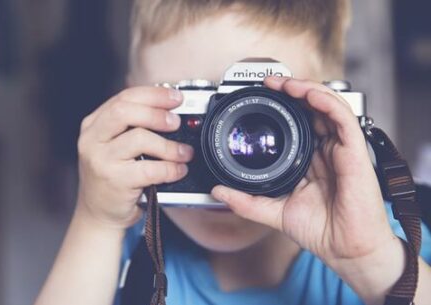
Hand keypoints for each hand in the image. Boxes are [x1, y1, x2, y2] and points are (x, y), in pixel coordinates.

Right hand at [76, 87, 193, 230]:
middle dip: (157, 113)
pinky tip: (177, 170)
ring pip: (140, 138)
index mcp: (93, 125)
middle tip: (176, 122)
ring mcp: (101, 161)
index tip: (175, 97)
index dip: (153, 94)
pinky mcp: (115, 181)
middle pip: (125, 111)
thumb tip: (168, 109)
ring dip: (169, 145)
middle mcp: (92, 140)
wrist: (97, 214)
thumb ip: (131, 126)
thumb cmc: (111, 178)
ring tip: (182, 152)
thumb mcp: (112, 146)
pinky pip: (150, 168)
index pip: (123, 98)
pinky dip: (170, 168)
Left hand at [210, 77, 404, 303]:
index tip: (261, 96)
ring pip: (328, 106)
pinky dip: (326, 101)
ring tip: (284, 83)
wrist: (344, 249)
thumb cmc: (320, 230)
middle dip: (291, 90)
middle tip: (269, 82)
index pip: (299, 122)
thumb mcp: (273, 212)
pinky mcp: (354, 152)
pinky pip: (343, 118)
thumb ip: (245, 201)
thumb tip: (217, 190)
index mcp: (311, 159)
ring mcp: (341, 148)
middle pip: (313, 108)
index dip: (283, 105)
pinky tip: (308, 94)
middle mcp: (327, 149)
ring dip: (306, 88)